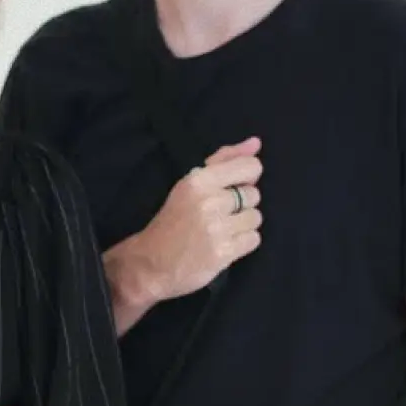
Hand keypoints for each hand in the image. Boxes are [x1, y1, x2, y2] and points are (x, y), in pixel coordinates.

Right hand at [110, 138, 262, 318]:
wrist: (150, 263)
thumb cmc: (171, 221)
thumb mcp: (190, 185)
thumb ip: (224, 161)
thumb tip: (256, 143)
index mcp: (198, 180)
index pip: (250, 167)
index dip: (247, 178)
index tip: (232, 188)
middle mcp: (209, 201)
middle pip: (254, 194)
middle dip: (241, 205)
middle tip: (219, 214)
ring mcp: (217, 229)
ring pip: (256, 218)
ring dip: (242, 225)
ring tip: (221, 231)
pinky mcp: (223, 253)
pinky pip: (253, 239)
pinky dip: (242, 243)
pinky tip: (224, 244)